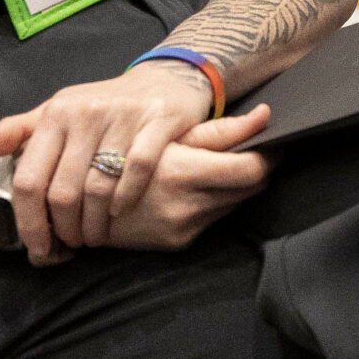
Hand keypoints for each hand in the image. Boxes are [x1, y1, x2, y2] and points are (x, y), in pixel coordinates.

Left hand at [0, 59, 216, 255]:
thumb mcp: (59, 112)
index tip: (39, 246)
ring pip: (99, 185)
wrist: (165, 78)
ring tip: (96, 237)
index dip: (30, 221)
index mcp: (56, 113)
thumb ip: (18, 131)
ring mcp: (125, 115)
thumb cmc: (104, 105)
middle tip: (73, 243)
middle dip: (66, 228)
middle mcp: (87, 112)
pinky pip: (138, 169)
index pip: (30, 179)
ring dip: (96, 223)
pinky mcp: (159, 120)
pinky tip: (121, 212)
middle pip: (64, 191)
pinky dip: (126, 197)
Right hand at [101, 108, 273, 252]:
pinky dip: (218, 201)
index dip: (269, 156)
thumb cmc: (127, 157)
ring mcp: (183, 229)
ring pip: (236, 204)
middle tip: (253, 152)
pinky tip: (203, 187)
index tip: (273, 144)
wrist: (85, 204)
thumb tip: (265, 115)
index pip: (251, 171)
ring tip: (224, 166)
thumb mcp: (170, 136)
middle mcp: (185, 207)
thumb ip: (222, 130)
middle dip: (257, 170)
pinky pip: (216, 218)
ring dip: (238, 186)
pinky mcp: (178, 243)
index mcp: (182, 174)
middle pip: (249, 189)